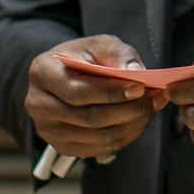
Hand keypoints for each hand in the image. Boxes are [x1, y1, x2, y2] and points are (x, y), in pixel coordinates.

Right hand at [25, 36, 168, 159]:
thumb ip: (118, 54)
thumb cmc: (84, 56)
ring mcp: (47, 129)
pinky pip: (99, 149)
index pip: (77, 91)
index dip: (111, 92)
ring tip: (153, 108)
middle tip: (157, 99)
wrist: (66, 74)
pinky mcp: (61, 146)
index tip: (141, 86)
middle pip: (89, 118)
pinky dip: (125, 137)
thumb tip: (136, 73)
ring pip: (97, 137)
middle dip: (129, 110)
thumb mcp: (100, 44)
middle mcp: (37, 104)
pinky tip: (140, 121)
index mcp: (41, 72)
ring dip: (132, 124)